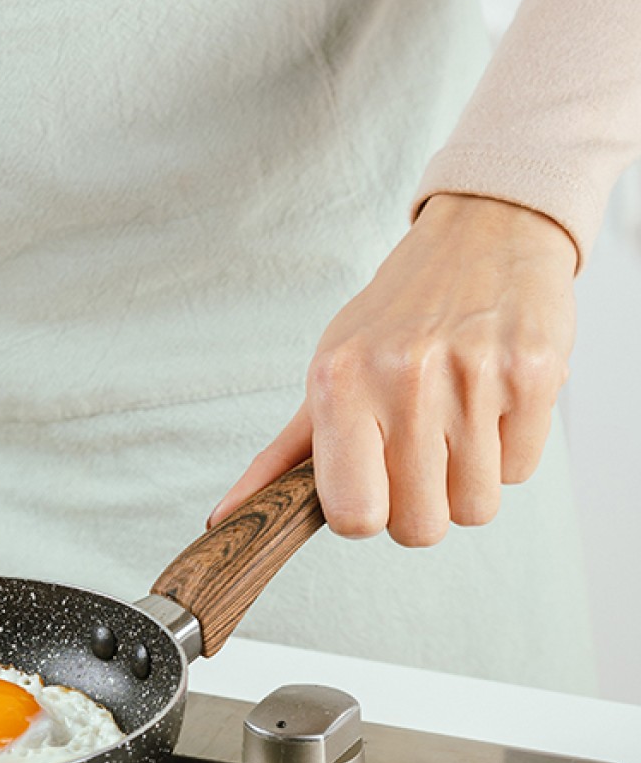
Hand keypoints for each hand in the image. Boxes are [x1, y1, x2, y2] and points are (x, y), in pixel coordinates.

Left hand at [208, 194, 578, 545]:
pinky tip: (493, 403)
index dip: (368, 517)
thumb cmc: (395, 321)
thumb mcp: (327, 377)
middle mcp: (402, 378)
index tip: (373, 488)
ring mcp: (473, 375)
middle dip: (421, 507)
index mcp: (339, 384)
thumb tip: (227, 518)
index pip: (354, 517)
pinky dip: (509, 451)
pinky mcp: (535, 374)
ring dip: (468, 481)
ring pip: (476, 507)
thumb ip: (280, 458)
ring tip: (456, 423)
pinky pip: (522, 471)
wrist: (484, 234)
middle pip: (419, 528)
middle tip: (419, 454)